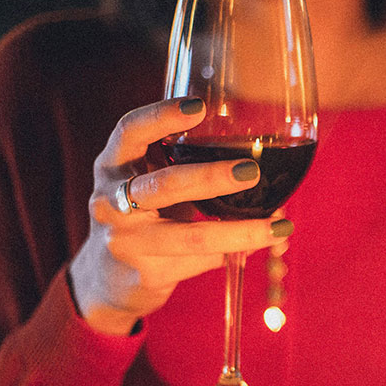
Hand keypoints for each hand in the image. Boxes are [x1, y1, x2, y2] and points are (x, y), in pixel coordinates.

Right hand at [68, 97, 291, 335]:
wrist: (108, 279)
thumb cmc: (142, 216)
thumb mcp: (148, 182)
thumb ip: (181, 164)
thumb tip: (258, 160)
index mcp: (113, 166)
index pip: (130, 132)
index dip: (161, 117)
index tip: (199, 106)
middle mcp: (110, 201)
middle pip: (164, 185)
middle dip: (211, 178)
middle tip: (251, 170)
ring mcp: (126, 242)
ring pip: (189, 236)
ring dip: (237, 232)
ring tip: (277, 227)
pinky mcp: (145, 274)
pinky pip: (198, 262)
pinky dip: (230, 254)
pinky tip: (253, 248)